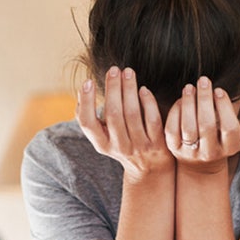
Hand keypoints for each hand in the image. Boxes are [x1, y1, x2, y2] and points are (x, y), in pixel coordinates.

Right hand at [77, 66, 174, 182]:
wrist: (149, 170)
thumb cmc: (121, 144)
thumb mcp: (103, 137)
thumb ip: (91, 118)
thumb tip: (81, 92)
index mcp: (101, 144)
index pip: (87, 123)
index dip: (86, 102)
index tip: (87, 82)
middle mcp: (118, 147)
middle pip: (113, 114)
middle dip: (112, 89)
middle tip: (114, 69)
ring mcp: (139, 146)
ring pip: (132, 114)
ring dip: (129, 90)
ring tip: (128, 72)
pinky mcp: (158, 144)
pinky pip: (152, 119)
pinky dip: (147, 102)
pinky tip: (143, 89)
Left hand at [165, 76, 239, 174]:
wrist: (202, 162)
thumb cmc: (226, 139)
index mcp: (231, 147)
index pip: (230, 127)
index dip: (225, 108)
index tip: (219, 90)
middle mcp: (211, 152)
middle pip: (207, 125)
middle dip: (204, 100)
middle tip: (203, 81)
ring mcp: (191, 152)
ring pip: (188, 127)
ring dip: (188, 104)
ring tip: (190, 87)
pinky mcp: (174, 149)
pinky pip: (171, 129)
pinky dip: (175, 112)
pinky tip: (181, 100)